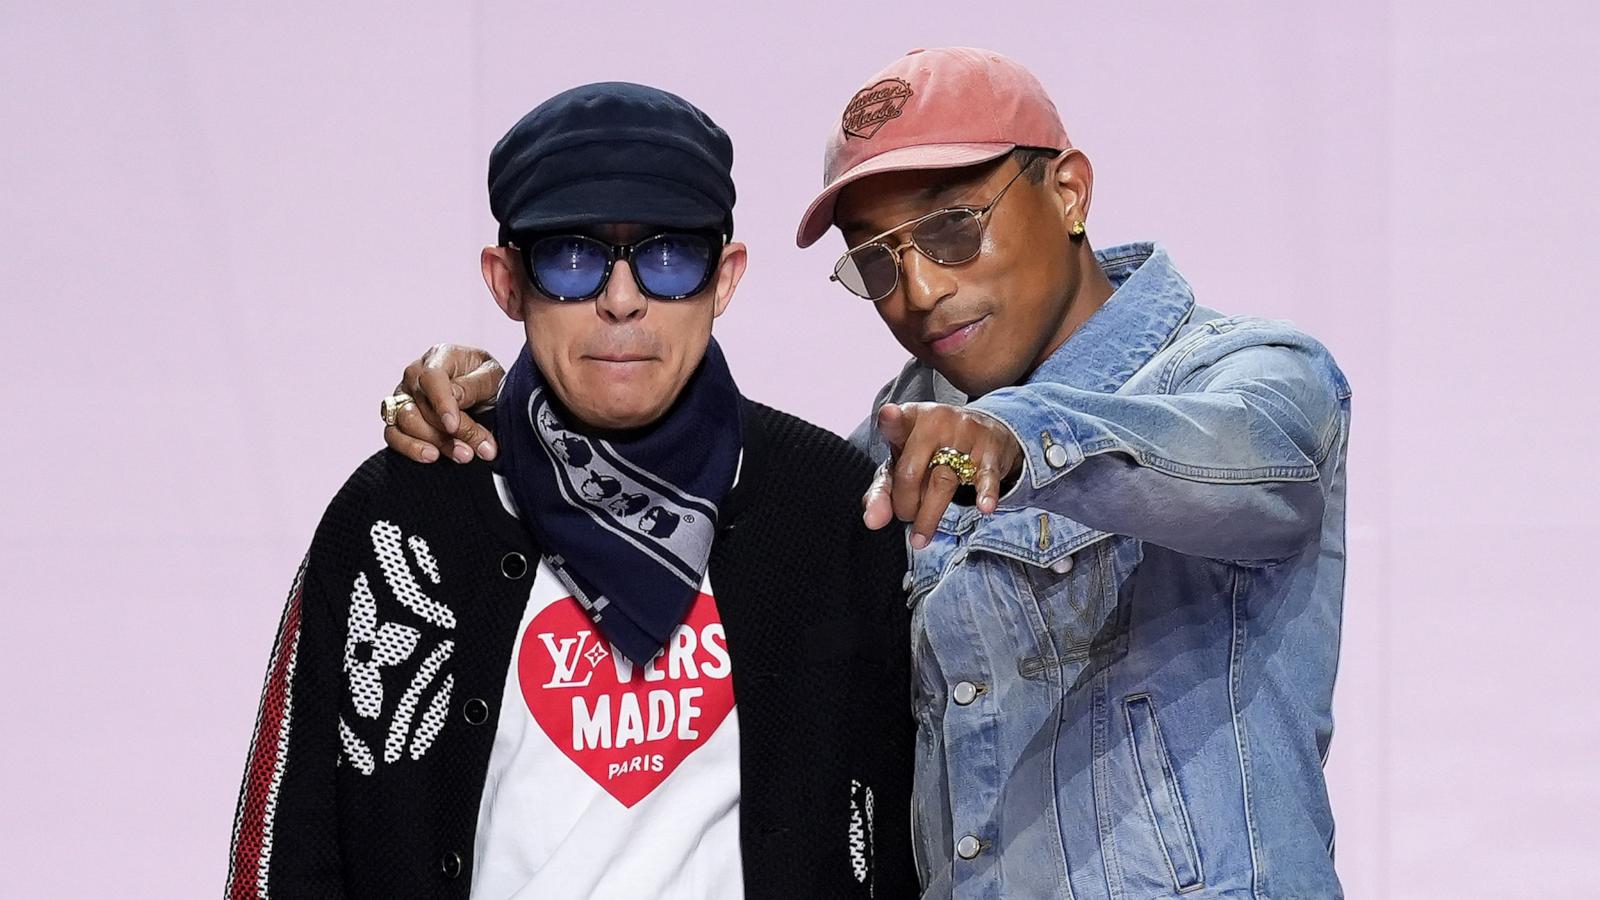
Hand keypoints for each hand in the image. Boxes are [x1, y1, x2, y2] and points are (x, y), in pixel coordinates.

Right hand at [383, 343, 504, 463]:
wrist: (489, 399)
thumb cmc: (490, 384)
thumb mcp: (493, 379)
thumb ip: (473, 386)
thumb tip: (453, 398)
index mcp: (440, 357)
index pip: (431, 377)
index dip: (441, 403)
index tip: (453, 425)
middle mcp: (416, 374)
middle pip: (421, 405)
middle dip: (450, 432)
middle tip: (478, 448)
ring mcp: (404, 397)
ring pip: (406, 422)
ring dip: (436, 442)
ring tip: (465, 455)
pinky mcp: (399, 419)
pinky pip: (393, 435)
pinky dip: (411, 448)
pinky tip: (432, 456)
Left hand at [862, 402, 1022, 548]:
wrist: (985, 429)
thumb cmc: (931, 451)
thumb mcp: (902, 463)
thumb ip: (882, 492)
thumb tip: (873, 521)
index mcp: (909, 420)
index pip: (897, 422)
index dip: (891, 419)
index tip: (888, 414)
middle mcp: (936, 422)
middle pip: (912, 471)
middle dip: (905, 504)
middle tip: (905, 516)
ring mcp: (965, 434)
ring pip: (943, 481)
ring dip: (929, 515)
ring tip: (920, 538)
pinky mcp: (989, 450)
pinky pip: (986, 476)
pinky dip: (985, 493)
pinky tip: (985, 507)